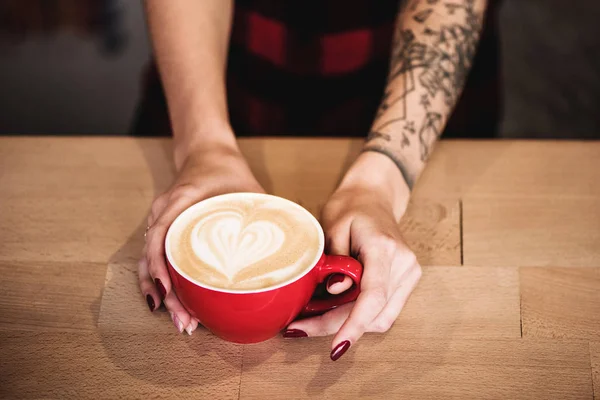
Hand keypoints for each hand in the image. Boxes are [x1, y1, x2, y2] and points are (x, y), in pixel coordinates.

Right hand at [139, 141, 263, 333]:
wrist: (207, 153)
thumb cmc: (228, 171)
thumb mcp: (250, 189)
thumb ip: (269, 213)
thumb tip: (299, 243)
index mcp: (180, 201)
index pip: (160, 237)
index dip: (161, 267)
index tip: (168, 292)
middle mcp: (164, 214)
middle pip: (153, 259)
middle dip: (166, 295)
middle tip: (183, 321)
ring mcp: (161, 223)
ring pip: (150, 264)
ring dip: (162, 294)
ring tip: (181, 321)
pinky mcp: (166, 232)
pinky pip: (157, 260)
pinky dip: (162, 282)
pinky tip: (173, 303)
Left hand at [285, 152, 421, 359]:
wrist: (374, 196)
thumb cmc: (350, 207)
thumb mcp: (332, 228)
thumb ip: (335, 262)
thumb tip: (334, 293)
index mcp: (384, 248)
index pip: (373, 295)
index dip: (354, 324)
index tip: (337, 347)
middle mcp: (404, 264)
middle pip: (374, 313)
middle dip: (336, 327)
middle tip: (299, 328)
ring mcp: (409, 274)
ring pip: (380, 318)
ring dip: (345, 325)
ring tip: (310, 321)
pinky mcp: (405, 281)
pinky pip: (383, 310)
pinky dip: (357, 317)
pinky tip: (330, 313)